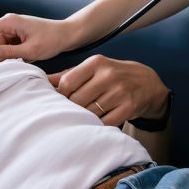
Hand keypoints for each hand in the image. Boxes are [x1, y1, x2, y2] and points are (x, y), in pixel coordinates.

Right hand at [0, 13, 73, 61]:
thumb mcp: (30, 50)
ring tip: (24, 56)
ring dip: (8, 53)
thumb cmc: (52, 40)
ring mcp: (14, 28)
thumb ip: (9, 53)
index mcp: (10, 22)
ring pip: (1, 44)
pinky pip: (9, 45)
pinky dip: (15, 52)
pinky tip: (27, 54)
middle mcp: (9, 22)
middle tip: (14, 60)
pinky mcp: (19, 34)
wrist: (67, 35)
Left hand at [47, 55, 169, 125]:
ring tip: (84, 116)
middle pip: (76, 99)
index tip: (62, 100)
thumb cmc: (113, 76)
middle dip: (72, 108)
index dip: (61, 95)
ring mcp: (119, 92)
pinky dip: (97, 125)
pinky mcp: (128, 108)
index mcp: (96, 63)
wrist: (147, 84)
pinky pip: (104, 122)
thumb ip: (68, 75)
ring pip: (89, 112)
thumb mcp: (93, 69)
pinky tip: (96, 122)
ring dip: (84, 117)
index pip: (67, 82)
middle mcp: (108, 75)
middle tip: (72, 111)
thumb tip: (41, 81)